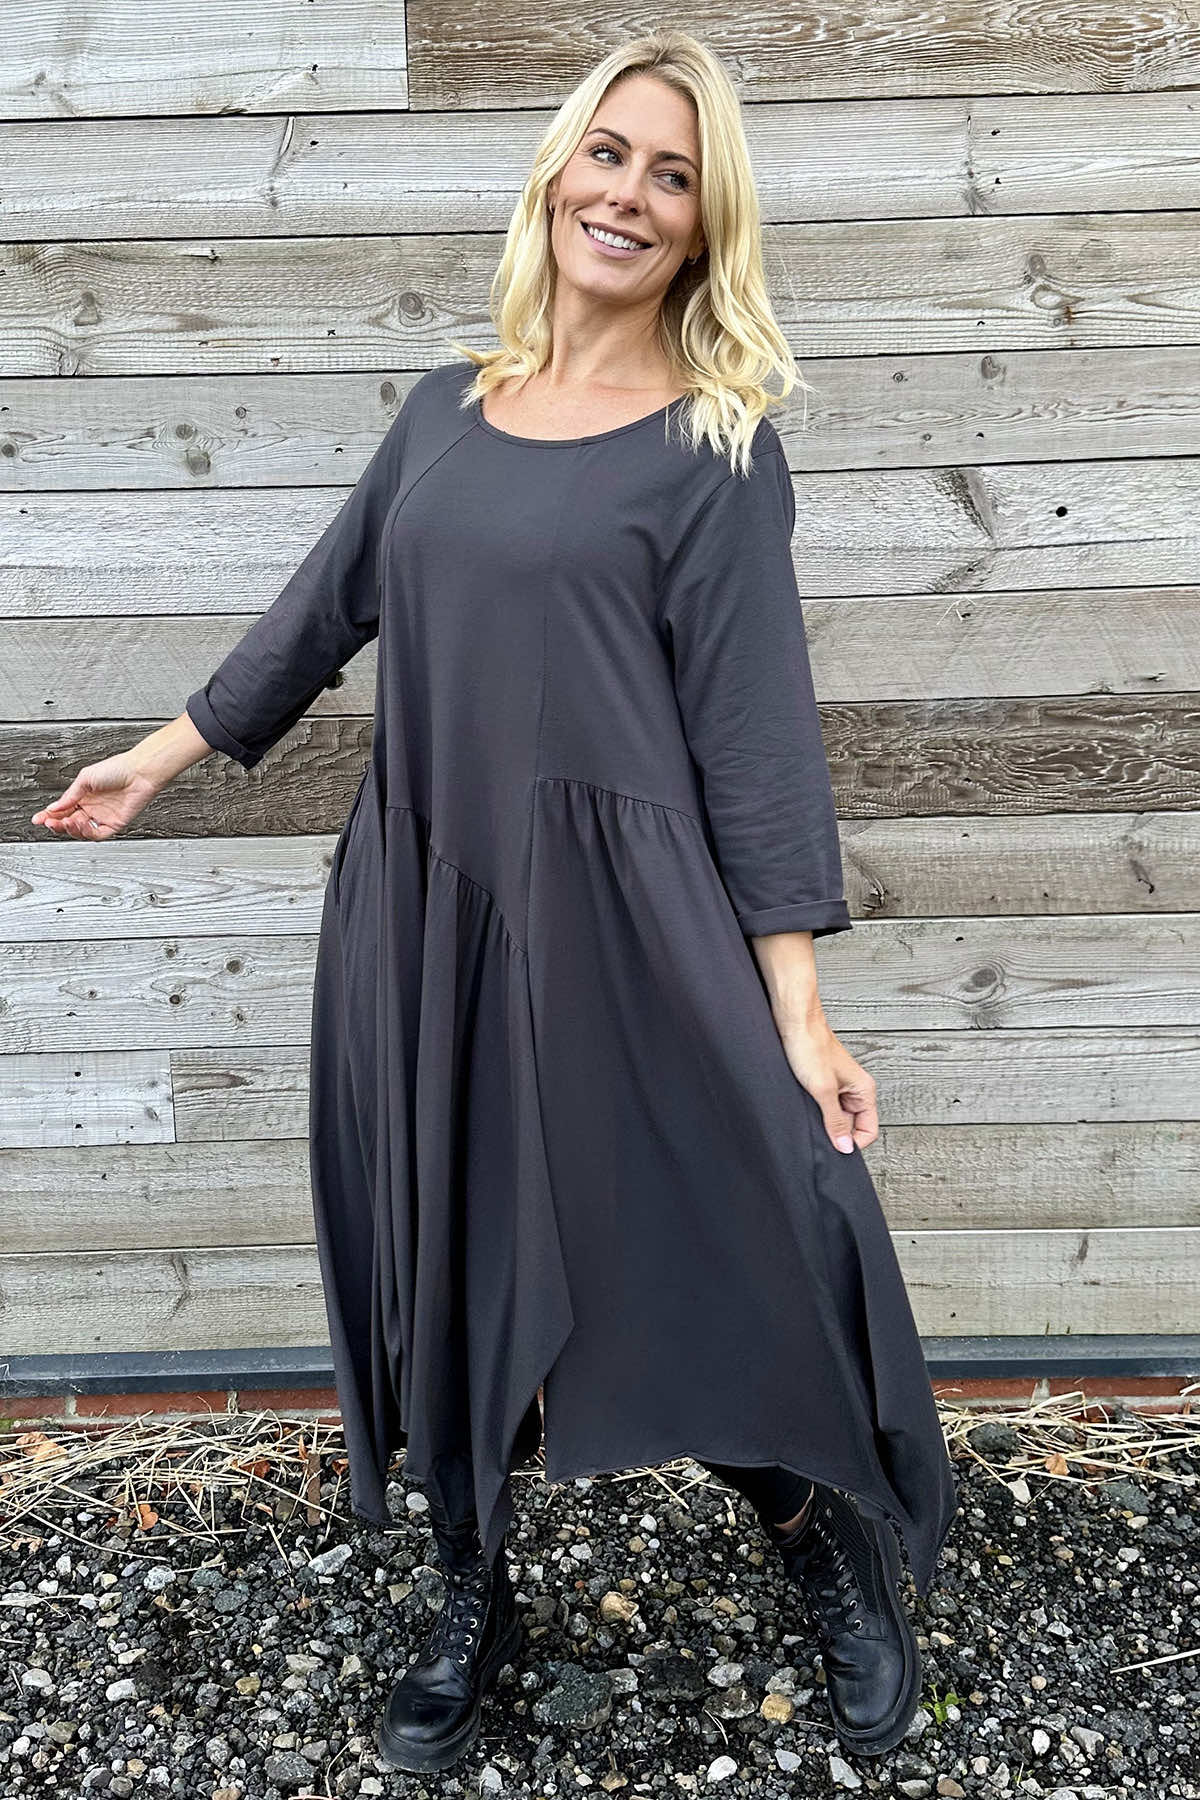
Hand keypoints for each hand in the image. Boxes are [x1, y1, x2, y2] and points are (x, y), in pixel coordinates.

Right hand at [31, 750, 163, 840]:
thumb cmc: (117, 769)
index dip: (49, 815)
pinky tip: (82, 824)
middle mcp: (92, 807)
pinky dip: (87, 832)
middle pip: (69, 822)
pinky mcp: (115, 824)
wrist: (139, 772)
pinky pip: (98, 834)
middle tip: (49, 822)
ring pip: (81, 831)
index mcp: (83, 796)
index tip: (38, 819)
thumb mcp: (86, 778)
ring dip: (71, 829)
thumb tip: (54, 807)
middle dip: (57, 824)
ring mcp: (103, 816)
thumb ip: (70, 795)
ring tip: (66, 822)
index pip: (62, 809)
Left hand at [773, 1015, 878, 1153]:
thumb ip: (835, 1122)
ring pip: (836, 1116)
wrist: (794, 1022)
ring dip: (824, 1121)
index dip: (852, 1143)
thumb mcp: (823, 1091)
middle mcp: (855, 1090)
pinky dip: (816, 1110)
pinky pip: (824, 1106)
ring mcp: (839, 1087)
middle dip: (836, 1133)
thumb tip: (846, 1148)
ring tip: (810, 1113)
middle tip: (818, 1132)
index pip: (868, 1131)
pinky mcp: (823, 1083)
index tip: (834, 1147)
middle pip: (852, 1126)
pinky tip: (805, 1106)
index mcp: (864, 1090)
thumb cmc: (811, 1047)